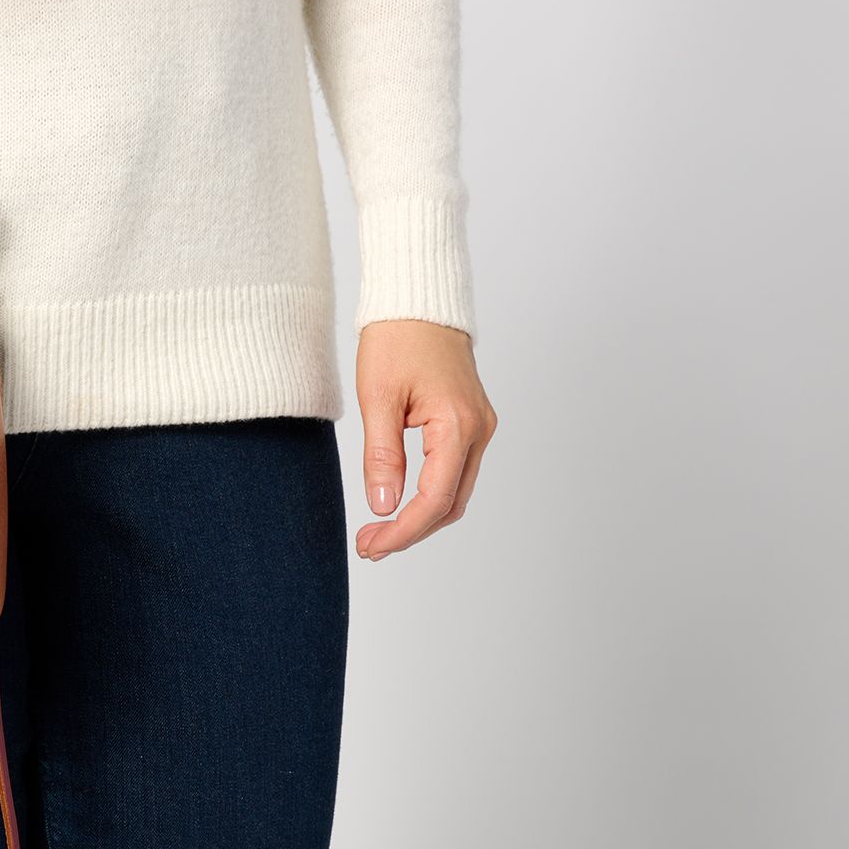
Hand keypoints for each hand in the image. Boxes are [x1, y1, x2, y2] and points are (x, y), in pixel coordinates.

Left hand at [354, 320, 496, 559]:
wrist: (419, 302)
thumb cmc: (396, 339)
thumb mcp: (377, 399)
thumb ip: (382, 457)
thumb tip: (382, 506)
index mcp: (458, 425)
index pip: (434, 500)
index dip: (403, 531)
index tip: (371, 546)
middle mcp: (478, 430)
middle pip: (450, 504)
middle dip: (410, 531)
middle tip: (369, 545)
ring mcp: (479, 427)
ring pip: (455, 492)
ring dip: (420, 518)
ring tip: (378, 531)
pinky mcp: (470, 423)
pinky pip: (455, 472)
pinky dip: (429, 495)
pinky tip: (399, 503)